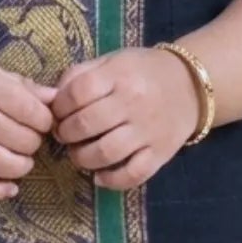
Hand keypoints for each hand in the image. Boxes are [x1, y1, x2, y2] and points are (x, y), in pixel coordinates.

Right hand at [0, 54, 58, 199]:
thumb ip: (23, 86)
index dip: (45, 120)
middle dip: (34, 142)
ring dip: (23, 166)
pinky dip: (1, 191)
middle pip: (24, 142)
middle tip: (26, 137)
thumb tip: (56, 98)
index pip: (33, 113)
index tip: (39, 120)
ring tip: (20, 157)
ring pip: (8, 167)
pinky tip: (10, 186)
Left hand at [46, 46, 201, 190]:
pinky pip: (133, 174)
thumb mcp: (111, 61)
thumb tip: (50, 99)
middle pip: (86, 124)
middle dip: (66, 133)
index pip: (77, 93)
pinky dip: (111, 180)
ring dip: (81, 158)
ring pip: (105, 153)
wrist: (191, 86)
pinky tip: (99, 176)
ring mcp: (148, 131)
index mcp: (119, 75)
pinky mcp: (160, 153)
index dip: (59, 107)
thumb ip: (80, 75)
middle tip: (65, 134)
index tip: (58, 113)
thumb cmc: (142, 72)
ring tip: (78, 154)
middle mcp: (134, 103)